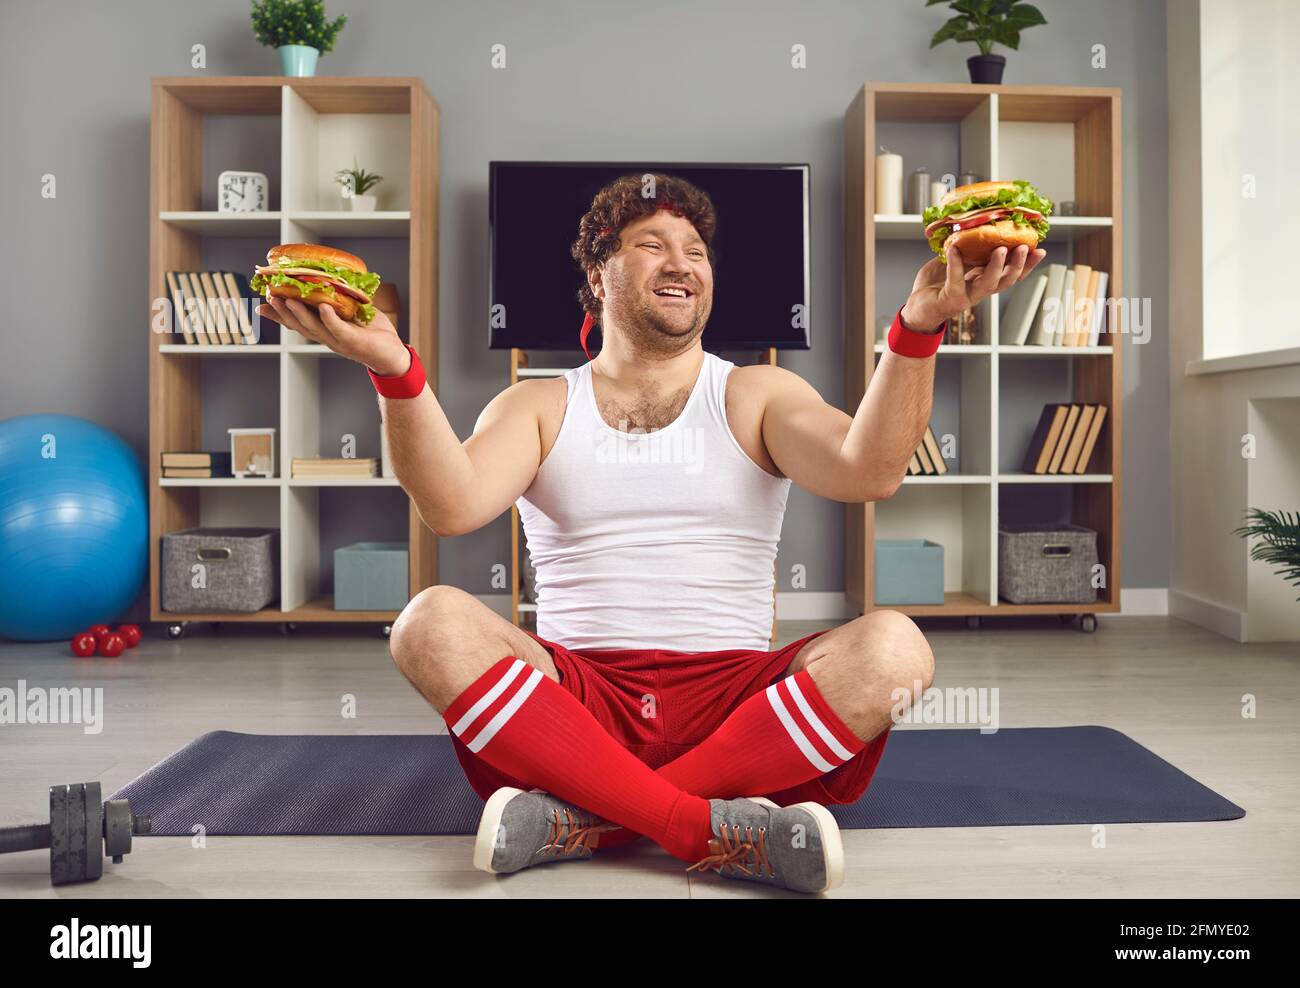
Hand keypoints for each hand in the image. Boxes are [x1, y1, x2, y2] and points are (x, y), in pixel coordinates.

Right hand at [256, 296, 409, 375]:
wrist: (393, 354)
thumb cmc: (372, 332)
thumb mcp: (352, 313)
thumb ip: (339, 300)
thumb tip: (331, 279)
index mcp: (324, 331)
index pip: (297, 323)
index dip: (279, 316)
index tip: (260, 305)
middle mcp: (327, 338)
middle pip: (300, 326)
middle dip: (282, 312)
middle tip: (268, 299)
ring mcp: (339, 341)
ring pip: (315, 328)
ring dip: (300, 314)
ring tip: (287, 300)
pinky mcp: (354, 342)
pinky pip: (339, 329)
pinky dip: (330, 319)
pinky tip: (323, 308)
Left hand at [900, 243, 1046, 331]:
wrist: (916, 309)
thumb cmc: (935, 286)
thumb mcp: (954, 263)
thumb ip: (967, 250)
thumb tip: (975, 226)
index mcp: (983, 281)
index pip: (1011, 274)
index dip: (1027, 265)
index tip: (1040, 250)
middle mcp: (979, 291)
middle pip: (1006, 280)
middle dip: (1018, 265)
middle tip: (1025, 248)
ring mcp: (966, 297)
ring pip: (988, 284)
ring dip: (996, 266)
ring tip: (1000, 249)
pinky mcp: (950, 299)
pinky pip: (956, 281)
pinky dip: (955, 264)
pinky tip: (954, 250)